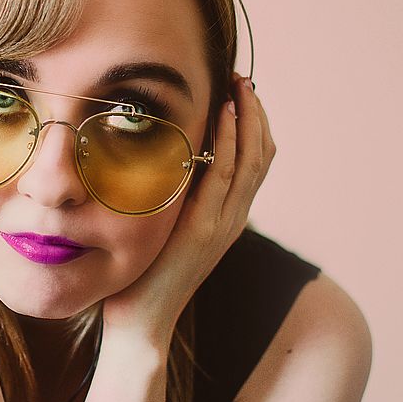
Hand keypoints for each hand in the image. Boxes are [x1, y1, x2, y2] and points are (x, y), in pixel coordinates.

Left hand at [100, 73, 276, 344]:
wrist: (141, 322)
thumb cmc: (144, 273)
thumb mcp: (166, 226)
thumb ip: (176, 197)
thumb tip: (165, 159)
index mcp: (227, 215)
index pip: (255, 161)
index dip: (253, 124)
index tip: (239, 91)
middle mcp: (233, 217)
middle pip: (261, 154)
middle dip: (254, 113)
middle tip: (241, 79)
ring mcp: (223, 224)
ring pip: (251, 160)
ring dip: (247, 118)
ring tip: (238, 86)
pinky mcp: (204, 230)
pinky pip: (224, 177)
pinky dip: (229, 142)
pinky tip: (223, 115)